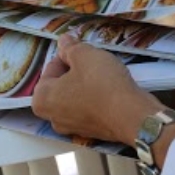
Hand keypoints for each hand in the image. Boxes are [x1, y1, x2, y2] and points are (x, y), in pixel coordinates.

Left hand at [32, 34, 160, 144]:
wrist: (132, 116)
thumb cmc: (102, 84)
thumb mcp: (84, 55)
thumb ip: (69, 47)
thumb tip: (63, 41)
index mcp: (42, 100)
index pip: (51, 68)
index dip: (68, 56)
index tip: (83, 53)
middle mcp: (53, 118)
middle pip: (62, 84)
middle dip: (75, 71)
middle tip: (92, 62)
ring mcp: (72, 128)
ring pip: (76, 96)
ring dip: (86, 84)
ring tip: (103, 75)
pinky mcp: (91, 133)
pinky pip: (89, 109)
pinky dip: (96, 99)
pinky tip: (109, 91)